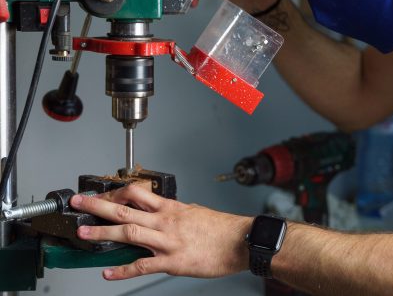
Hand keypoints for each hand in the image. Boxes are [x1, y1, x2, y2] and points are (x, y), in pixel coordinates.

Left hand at [70, 186, 251, 280]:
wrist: (241, 241)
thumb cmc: (221, 227)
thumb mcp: (194, 211)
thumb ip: (173, 212)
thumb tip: (159, 212)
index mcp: (171, 208)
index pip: (137, 193)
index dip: (115, 192)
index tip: (101, 193)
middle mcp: (166, 221)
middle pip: (126, 209)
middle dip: (99, 205)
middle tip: (79, 202)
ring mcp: (168, 241)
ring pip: (129, 233)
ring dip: (104, 233)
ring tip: (84, 233)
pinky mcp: (173, 261)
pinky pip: (143, 265)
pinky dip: (123, 270)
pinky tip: (108, 273)